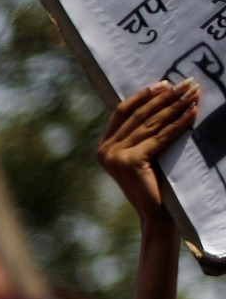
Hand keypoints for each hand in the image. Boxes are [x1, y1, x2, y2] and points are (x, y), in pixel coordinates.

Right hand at [99, 79, 200, 223]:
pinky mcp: (130, 162)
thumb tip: (160, 100)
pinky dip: (179, 123)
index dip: (144, 95)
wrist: (157, 215)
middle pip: (139, 114)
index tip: (166, 83)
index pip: (122, 112)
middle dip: (166, 96)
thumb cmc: (155, 185)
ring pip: (151, 123)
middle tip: (188, 83)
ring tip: (194, 93)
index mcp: (104, 148)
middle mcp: (105, 151)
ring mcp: (115, 157)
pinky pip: (160, 137)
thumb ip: (141, 134)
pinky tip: (193, 112)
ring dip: (176, 106)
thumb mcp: (143, 155)